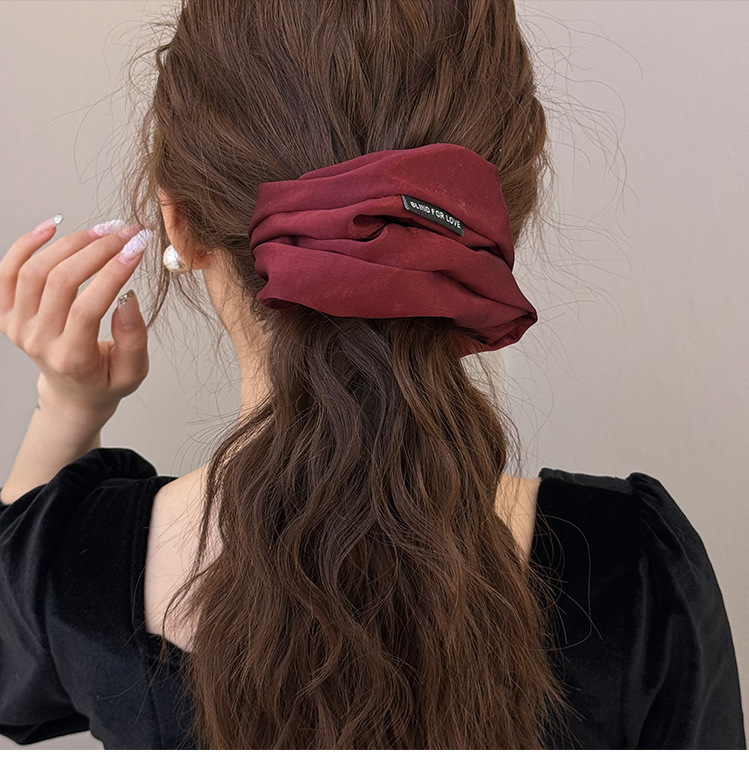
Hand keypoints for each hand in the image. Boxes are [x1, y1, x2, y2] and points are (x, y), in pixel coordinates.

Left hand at [0, 218, 151, 424]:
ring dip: (70, 243)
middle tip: (125, 233)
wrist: (73, 392)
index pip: (88, 308)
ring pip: (35, 270)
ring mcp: (18, 325)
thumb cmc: (105, 380)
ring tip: (101, 231)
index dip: (113, 273)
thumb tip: (127, 295)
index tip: (137, 248)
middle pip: (60, 282)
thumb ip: (133, 339)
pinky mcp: (7, 312)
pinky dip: (27, 244)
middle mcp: (38, 341)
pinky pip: (7, 271)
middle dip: (97, 250)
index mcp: (71, 359)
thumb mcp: (133, 372)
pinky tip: (53, 227)